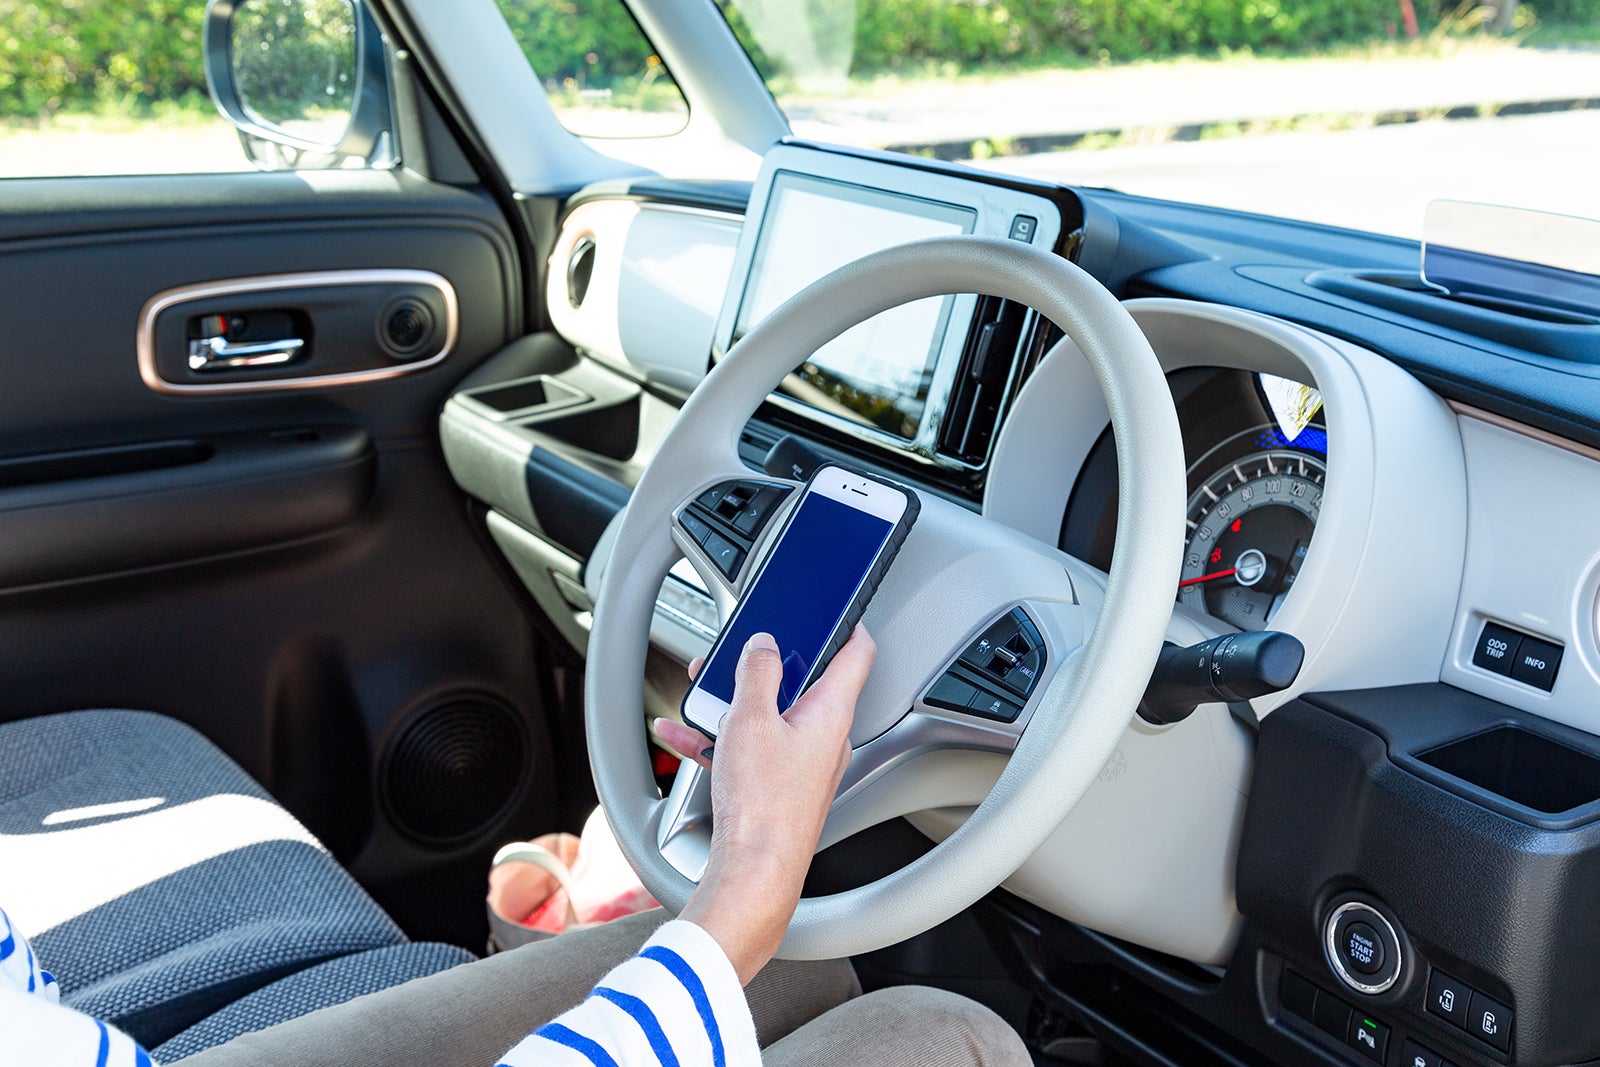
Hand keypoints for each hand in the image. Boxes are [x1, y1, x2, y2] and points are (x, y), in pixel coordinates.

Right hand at [654, 626, 874, 983]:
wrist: (754, 872)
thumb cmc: (764, 805)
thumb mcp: (751, 719)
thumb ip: (757, 672)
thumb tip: (763, 645)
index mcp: (830, 712)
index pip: (857, 654)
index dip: (849, 623)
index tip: (837, 607)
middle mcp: (824, 737)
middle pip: (802, 683)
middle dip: (765, 664)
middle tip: (739, 651)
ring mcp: (803, 764)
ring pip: (770, 716)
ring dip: (734, 702)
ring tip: (700, 696)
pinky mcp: (780, 787)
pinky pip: (751, 748)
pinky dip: (721, 738)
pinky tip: (683, 734)